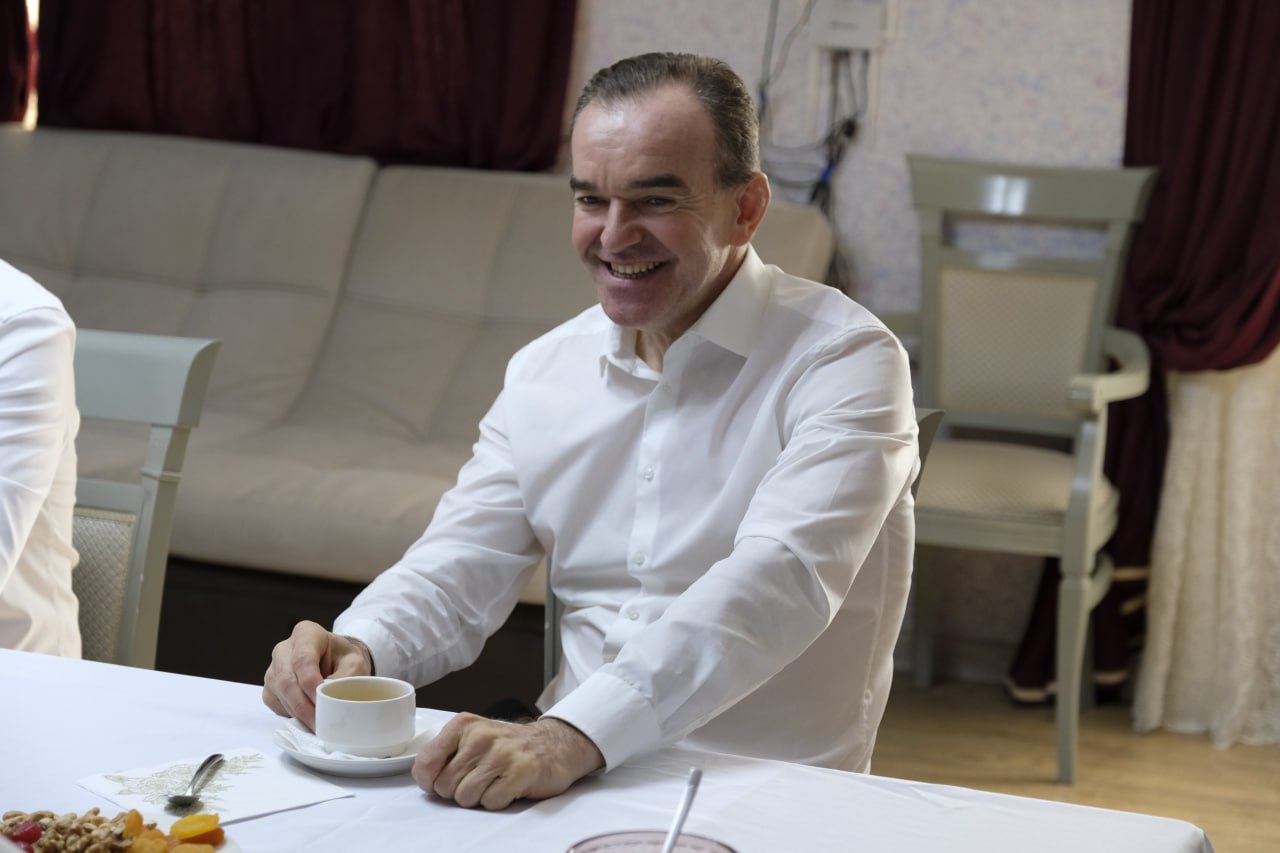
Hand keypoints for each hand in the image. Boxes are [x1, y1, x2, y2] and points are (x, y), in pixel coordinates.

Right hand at [262, 620, 371, 730]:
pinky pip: (275, 704)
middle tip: (319, 723)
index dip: (310, 683)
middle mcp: (284, 649)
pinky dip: (291, 715)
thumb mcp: (355, 663)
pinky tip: (307, 720)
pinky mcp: (270, 688)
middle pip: (286, 679)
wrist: (334, 663)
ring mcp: (273, 669)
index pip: (302, 659)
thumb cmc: (344, 660)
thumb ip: (345, 677)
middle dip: (303, 705)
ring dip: (298, 713)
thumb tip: (330, 698)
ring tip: (317, 725)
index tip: (323, 701)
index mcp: (306, 634)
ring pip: (279, 694)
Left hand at [413, 713, 604, 809]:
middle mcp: (481, 736)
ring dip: (479, 798)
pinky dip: (499, 801)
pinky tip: (510, 786)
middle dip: (458, 791)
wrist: (553, 744)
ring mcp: (502, 753)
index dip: (431, 782)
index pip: (426, 763)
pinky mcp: (521, 771)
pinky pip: (491, 802)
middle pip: (445, 786)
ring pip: (465, 797)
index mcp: (463, 726)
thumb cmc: (505, 748)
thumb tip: (425, 781)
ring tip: (494, 782)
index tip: (445, 780)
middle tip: (479, 779)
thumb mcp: (471, 739)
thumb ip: (443, 754)